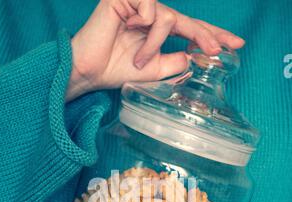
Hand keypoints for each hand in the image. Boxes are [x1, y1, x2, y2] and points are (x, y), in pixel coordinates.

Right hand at [67, 0, 244, 99]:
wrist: (90, 71)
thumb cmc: (115, 69)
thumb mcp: (154, 70)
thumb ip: (175, 62)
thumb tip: (195, 57)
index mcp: (157, 31)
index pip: (188, 30)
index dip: (211, 36)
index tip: (234, 45)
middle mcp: (151, 15)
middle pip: (186, 19)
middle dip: (205, 34)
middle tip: (219, 49)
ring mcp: (139, 5)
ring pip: (167, 17)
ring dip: (155, 45)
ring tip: (138, 61)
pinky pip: (151, 10)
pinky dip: (146, 30)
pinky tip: (130, 37)